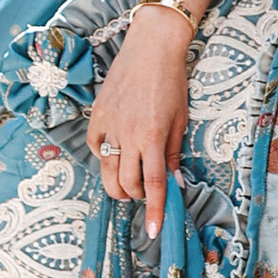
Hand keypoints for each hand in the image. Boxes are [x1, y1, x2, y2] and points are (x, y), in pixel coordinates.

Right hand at [90, 11, 190, 200]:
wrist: (151, 46)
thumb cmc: (172, 81)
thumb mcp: (181, 119)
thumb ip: (174, 153)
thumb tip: (173, 183)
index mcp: (154, 136)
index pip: (154, 184)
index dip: (156, 210)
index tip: (156, 231)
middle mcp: (129, 133)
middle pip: (126, 184)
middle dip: (136, 198)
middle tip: (146, 193)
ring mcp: (109, 124)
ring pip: (107, 171)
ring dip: (119, 185)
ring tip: (130, 182)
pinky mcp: (96, 115)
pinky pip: (96, 148)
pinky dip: (105, 158)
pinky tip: (116, 153)